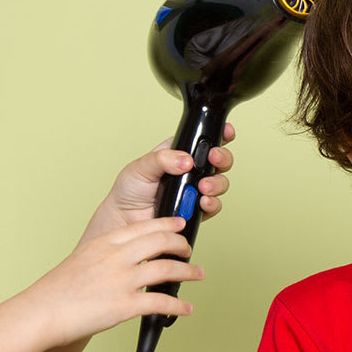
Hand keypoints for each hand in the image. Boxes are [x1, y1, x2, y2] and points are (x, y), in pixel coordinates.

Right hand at [15, 216, 203, 347]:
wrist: (43, 311)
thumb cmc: (58, 290)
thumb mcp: (83, 259)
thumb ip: (106, 255)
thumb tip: (127, 258)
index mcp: (106, 242)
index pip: (144, 226)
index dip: (167, 224)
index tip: (178, 226)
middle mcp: (117, 257)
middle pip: (161, 241)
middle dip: (181, 244)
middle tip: (188, 250)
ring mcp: (123, 280)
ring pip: (168, 269)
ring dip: (188, 272)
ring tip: (197, 274)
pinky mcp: (126, 305)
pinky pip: (162, 302)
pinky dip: (179, 305)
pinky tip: (186, 308)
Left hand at [85, 125, 234, 241]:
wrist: (125, 219)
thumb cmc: (129, 191)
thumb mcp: (141, 166)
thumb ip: (163, 158)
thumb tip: (185, 160)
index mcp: (178, 154)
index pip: (203, 140)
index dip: (219, 134)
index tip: (226, 132)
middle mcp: (191, 171)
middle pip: (218, 160)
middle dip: (222, 157)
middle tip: (213, 159)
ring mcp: (195, 191)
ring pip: (220, 183)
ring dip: (217, 183)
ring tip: (203, 186)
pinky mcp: (196, 210)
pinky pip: (213, 206)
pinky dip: (212, 203)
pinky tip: (202, 202)